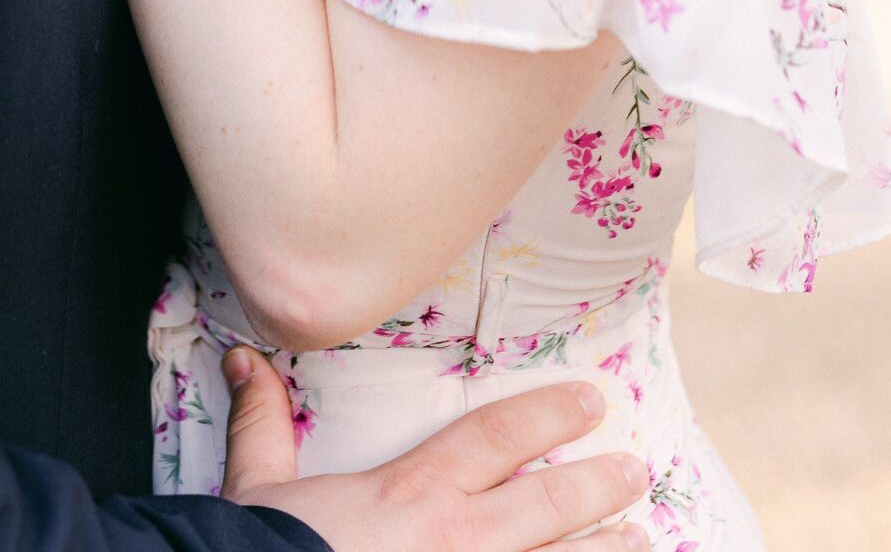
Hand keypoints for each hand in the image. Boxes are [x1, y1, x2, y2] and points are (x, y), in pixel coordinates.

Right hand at [220, 351, 647, 551]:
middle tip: (635, 471)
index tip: (588, 401)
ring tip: (644, 540)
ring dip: (605, 551)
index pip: (494, 437)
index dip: (546, 413)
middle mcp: (455, 538)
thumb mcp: (260, 485)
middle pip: (545, 502)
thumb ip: (263, 421)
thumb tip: (246, 358)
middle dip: (597, 485)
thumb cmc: (269, 549)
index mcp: (411, 490)